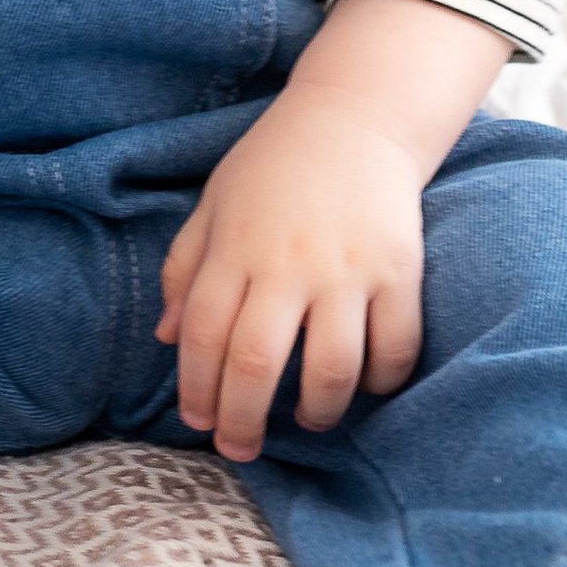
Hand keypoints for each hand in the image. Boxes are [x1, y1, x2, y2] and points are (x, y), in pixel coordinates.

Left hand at [157, 87, 428, 462]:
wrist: (355, 117)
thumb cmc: (275, 164)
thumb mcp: (215, 203)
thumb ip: (185, 268)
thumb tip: (167, 339)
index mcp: (235, 247)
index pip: (203, 335)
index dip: (196, 389)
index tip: (198, 422)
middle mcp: (288, 262)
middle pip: (257, 363)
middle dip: (243, 421)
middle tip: (241, 449)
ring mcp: (348, 268)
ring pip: (330, 368)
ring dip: (316, 412)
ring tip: (307, 421)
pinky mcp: (399, 270)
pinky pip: (395, 346)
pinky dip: (380, 381)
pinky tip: (364, 386)